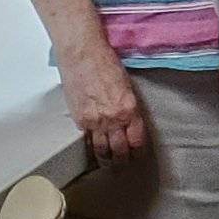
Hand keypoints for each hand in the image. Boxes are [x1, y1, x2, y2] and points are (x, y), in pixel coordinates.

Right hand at [56, 44, 146, 164]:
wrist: (82, 54)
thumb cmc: (105, 62)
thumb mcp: (126, 85)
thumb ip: (128, 105)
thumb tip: (129, 119)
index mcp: (129, 108)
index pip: (137, 139)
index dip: (138, 150)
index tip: (139, 154)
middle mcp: (112, 118)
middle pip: (120, 149)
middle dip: (124, 160)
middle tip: (125, 165)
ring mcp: (94, 121)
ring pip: (102, 149)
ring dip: (107, 159)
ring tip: (110, 164)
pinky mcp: (79, 120)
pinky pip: (87, 140)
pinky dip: (91, 147)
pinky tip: (94, 151)